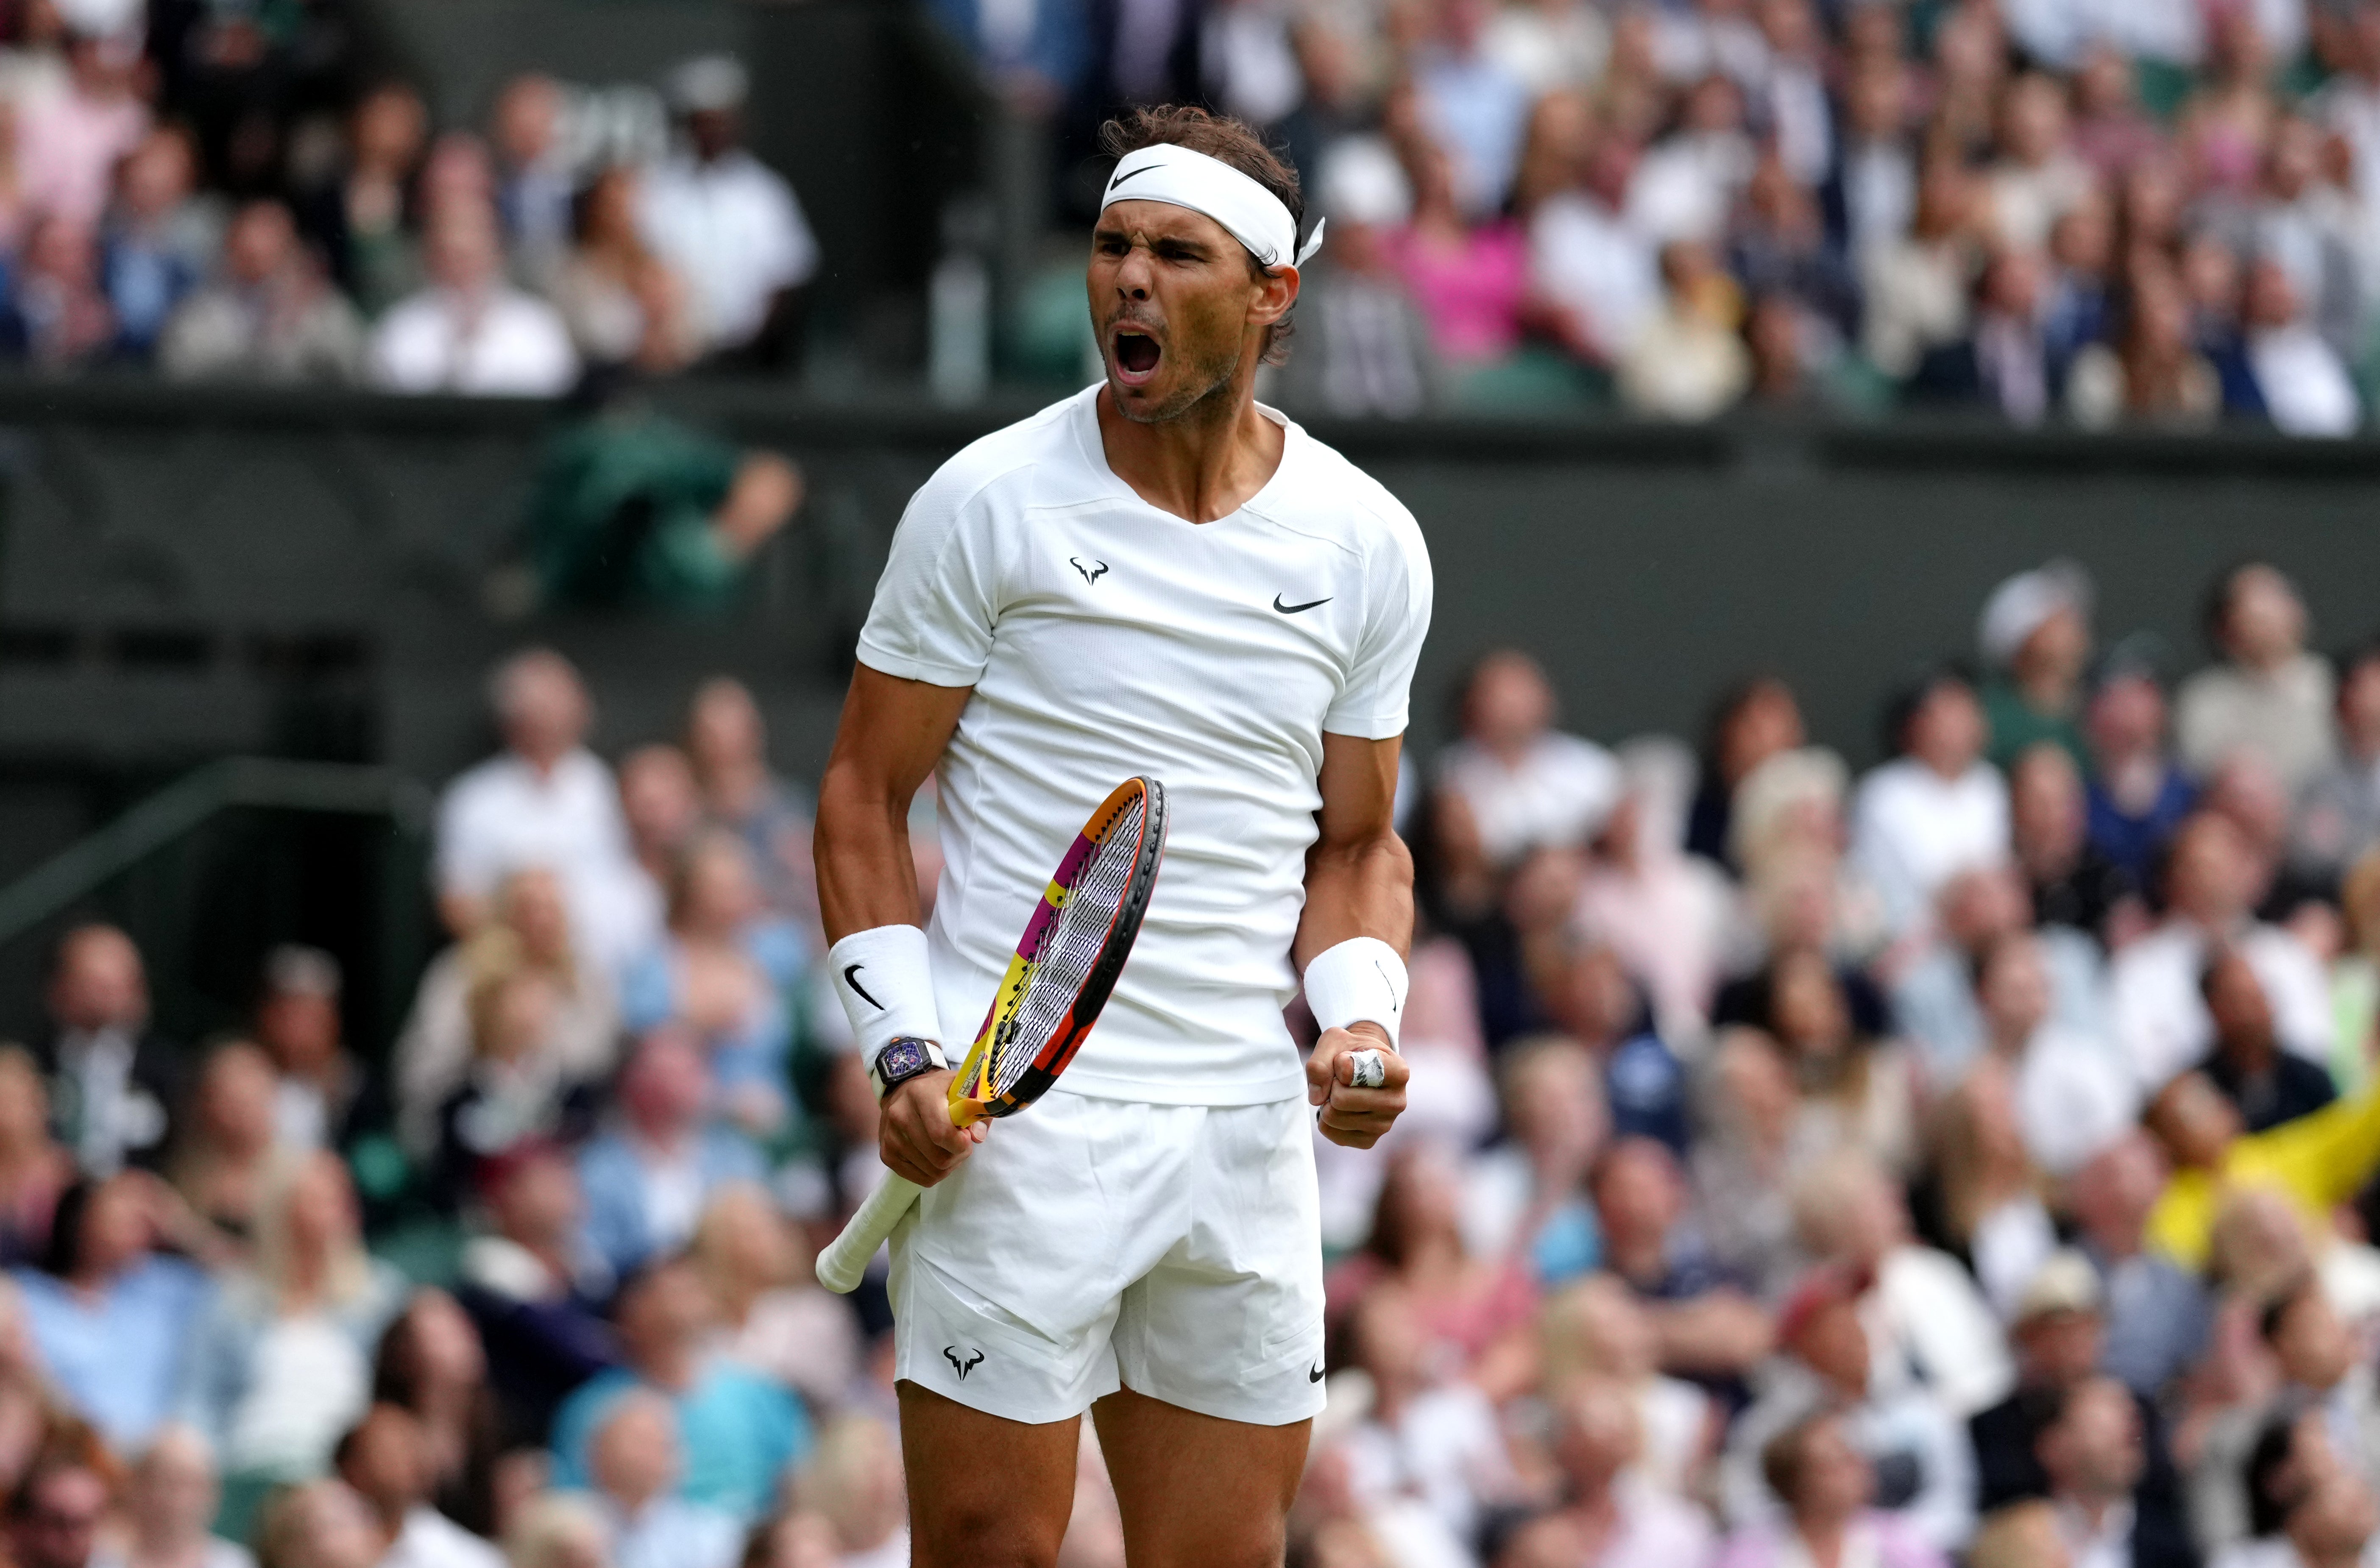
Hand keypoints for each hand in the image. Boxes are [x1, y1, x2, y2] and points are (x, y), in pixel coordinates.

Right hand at [878, 1069, 985, 1185]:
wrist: (903, 1090)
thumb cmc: (939, 1090)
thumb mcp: (962, 1088)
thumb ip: (975, 1110)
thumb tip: (977, 1137)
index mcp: (921, 1094)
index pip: (941, 1132)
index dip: (961, 1143)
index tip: (966, 1136)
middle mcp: (900, 1115)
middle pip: (939, 1158)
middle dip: (958, 1156)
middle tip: (960, 1144)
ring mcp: (890, 1137)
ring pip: (932, 1171)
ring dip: (948, 1166)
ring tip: (948, 1149)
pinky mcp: (886, 1154)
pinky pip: (920, 1179)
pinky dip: (934, 1173)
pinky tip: (935, 1157)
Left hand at [1306, 1022, 1408, 1148]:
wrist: (1362, 1066)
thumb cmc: (1351, 1052)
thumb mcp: (1335, 1040)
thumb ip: (1320, 1061)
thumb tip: (1317, 1099)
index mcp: (1398, 1072)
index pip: (1353, 1072)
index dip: (1339, 1063)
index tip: (1346, 1058)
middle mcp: (1397, 1102)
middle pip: (1340, 1099)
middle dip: (1330, 1085)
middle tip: (1340, 1079)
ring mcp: (1385, 1125)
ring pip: (1332, 1117)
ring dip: (1326, 1102)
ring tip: (1340, 1092)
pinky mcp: (1368, 1141)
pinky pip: (1329, 1131)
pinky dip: (1324, 1119)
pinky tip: (1339, 1108)